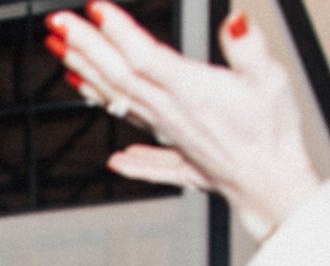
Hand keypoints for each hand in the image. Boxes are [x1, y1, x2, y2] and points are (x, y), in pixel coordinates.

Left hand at [51, 3, 323, 239]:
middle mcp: (169, 111)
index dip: (115, 31)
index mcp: (191, 91)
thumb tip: (236, 21)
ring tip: (59, 51)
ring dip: (84, 72)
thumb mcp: (271, 80)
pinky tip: (83, 97)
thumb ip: (249, 49)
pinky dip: (107, 112)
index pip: (143, 56)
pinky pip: (128, 125)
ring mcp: (164, 128)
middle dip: (84, 45)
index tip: (91, 9)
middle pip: (118, 74)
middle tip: (56, 23)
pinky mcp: (167, 143)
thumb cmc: (273, 133)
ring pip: (116, 97)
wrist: (268, 184)